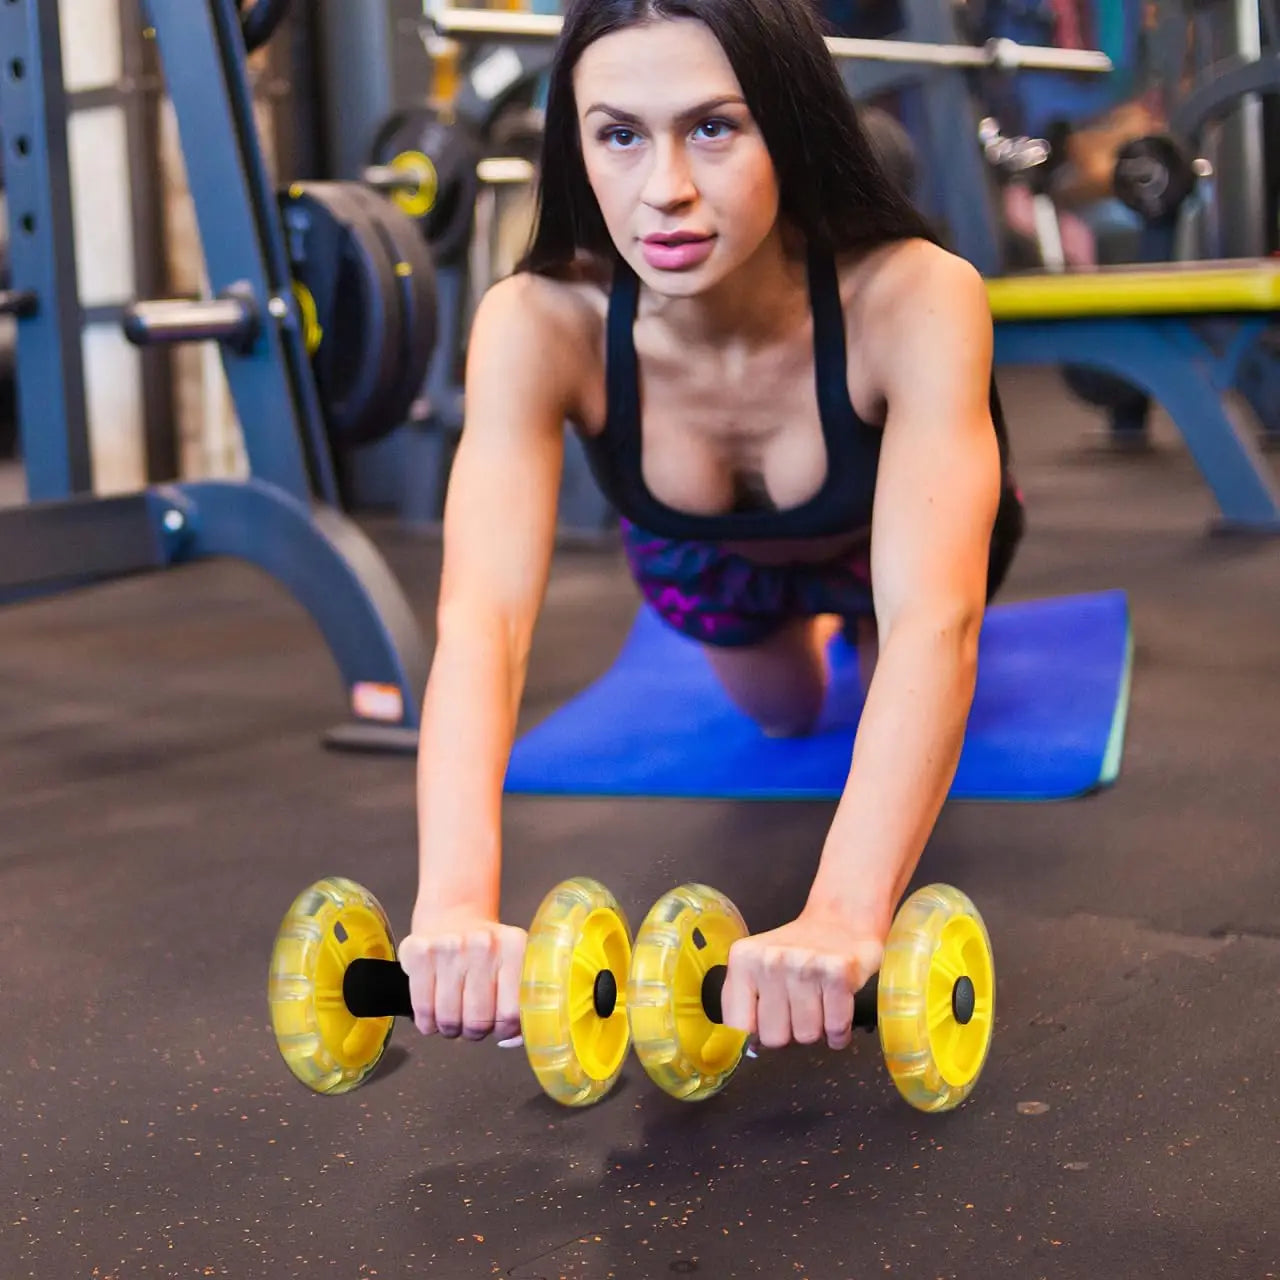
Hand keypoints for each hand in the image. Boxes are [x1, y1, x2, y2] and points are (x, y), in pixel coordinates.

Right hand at [397, 908, 526, 1042]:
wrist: (454, 914)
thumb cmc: (485, 951)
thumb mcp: (513, 965)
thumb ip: (520, 1001)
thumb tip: (512, 1040)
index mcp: (513, 946)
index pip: (510, 1013)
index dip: (504, 1031)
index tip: (499, 1027)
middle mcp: (482, 944)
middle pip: (479, 1021)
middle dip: (475, 1031)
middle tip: (473, 1021)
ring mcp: (448, 946)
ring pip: (450, 1020)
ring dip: (451, 1029)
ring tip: (453, 1017)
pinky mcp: (419, 952)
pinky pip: (424, 1011)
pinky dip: (428, 1023)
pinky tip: (433, 1014)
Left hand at [720, 911, 884, 1050]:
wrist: (841, 919)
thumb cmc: (797, 952)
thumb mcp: (758, 967)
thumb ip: (745, 1003)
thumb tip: (749, 1048)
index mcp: (744, 959)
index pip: (738, 1026)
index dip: (756, 1034)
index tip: (768, 1024)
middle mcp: (771, 960)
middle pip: (774, 1038)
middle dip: (789, 1031)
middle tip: (798, 1007)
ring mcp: (805, 964)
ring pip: (807, 1036)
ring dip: (816, 1029)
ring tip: (818, 1003)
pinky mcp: (839, 972)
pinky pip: (836, 1029)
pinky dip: (839, 1031)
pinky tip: (836, 1010)